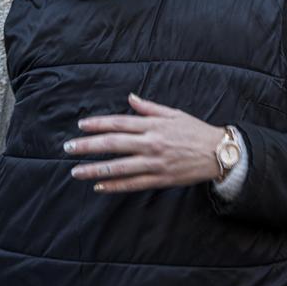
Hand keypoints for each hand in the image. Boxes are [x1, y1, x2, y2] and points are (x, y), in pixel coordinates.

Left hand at [64, 93, 224, 193]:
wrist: (218, 153)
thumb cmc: (195, 131)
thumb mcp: (174, 113)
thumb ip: (150, 107)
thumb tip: (130, 98)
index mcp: (153, 125)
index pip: (119, 122)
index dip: (98, 124)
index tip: (81, 126)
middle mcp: (151, 143)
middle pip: (113, 143)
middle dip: (88, 146)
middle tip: (68, 148)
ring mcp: (154, 163)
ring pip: (119, 167)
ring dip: (95, 169)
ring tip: (76, 171)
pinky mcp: (159, 179)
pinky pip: (132, 184)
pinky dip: (114, 186)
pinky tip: (99, 187)